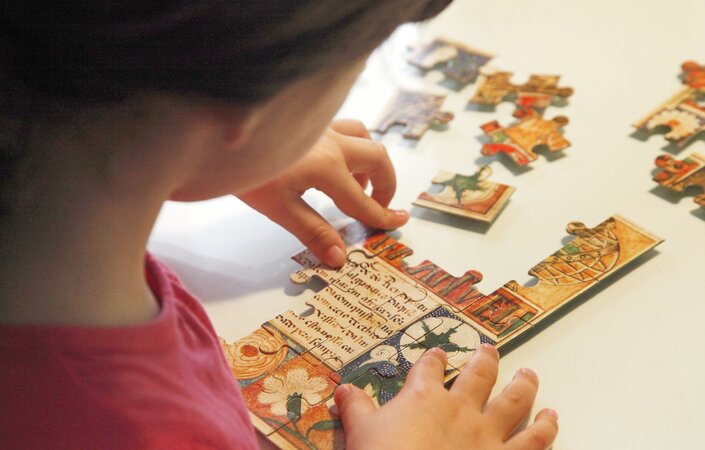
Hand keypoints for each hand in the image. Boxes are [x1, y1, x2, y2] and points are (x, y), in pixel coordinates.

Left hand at [237, 119, 408, 266]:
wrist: (218, 138)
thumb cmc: (247, 174)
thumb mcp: (280, 209)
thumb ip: (314, 232)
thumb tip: (340, 258)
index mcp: (328, 168)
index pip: (363, 200)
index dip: (381, 216)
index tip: (398, 222)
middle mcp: (333, 143)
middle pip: (377, 158)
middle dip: (386, 184)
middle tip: (378, 206)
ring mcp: (323, 128)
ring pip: (364, 136)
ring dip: (371, 160)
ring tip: (359, 183)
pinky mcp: (312, 122)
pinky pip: (345, 127)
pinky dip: (353, 144)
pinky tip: (336, 160)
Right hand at [335, 345, 558, 449]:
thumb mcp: (361, 433)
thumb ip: (356, 408)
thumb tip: (342, 389)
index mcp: (424, 397)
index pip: (430, 368)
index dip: (434, 359)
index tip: (438, 353)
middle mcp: (460, 408)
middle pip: (478, 374)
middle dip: (485, 359)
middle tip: (490, 348)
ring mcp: (486, 434)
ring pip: (514, 401)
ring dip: (524, 385)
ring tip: (529, 374)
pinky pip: (533, 441)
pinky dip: (546, 428)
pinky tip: (552, 418)